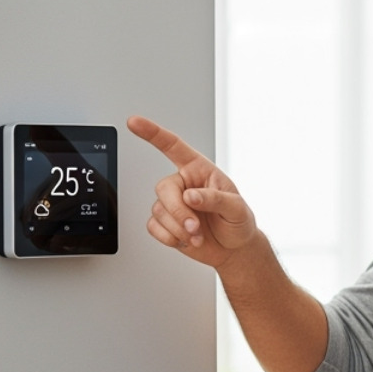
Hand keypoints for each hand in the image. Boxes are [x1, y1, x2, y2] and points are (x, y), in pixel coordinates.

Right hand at [130, 115, 258, 267]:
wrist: (234, 249)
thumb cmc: (239, 222)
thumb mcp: (237, 208)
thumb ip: (215, 199)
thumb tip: (190, 196)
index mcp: (200, 170)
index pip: (173, 147)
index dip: (153, 133)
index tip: (134, 122)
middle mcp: (183, 184)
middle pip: (163, 188)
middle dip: (178, 211)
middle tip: (195, 227)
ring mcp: (173, 203)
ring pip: (158, 210)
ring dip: (178, 228)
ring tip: (198, 236)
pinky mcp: (165, 222)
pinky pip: (153, 227)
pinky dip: (169, 237)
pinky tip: (186, 240)